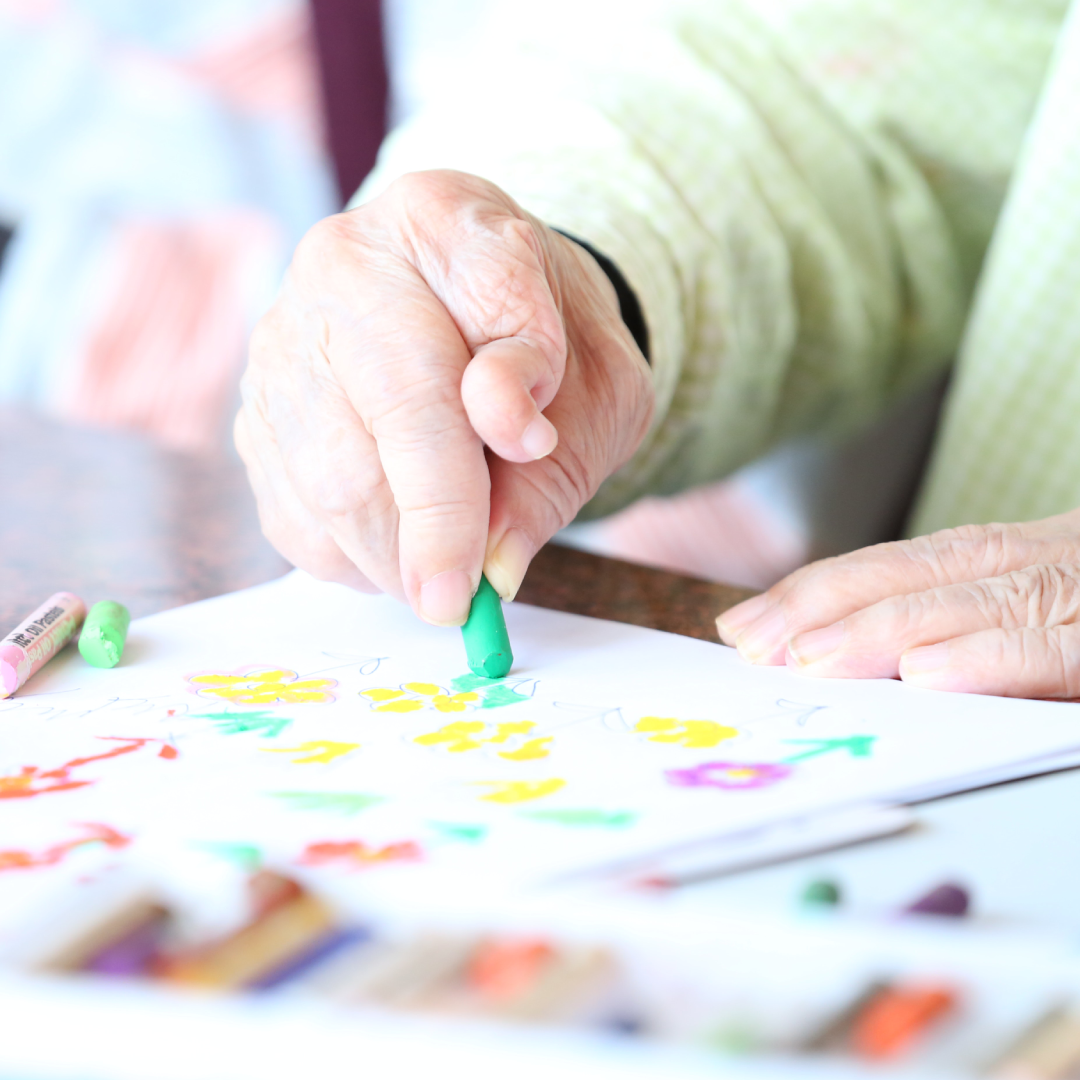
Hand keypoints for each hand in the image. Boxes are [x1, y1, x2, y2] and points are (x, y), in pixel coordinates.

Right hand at [235, 170, 652, 625]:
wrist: (486, 318)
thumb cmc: (550, 349)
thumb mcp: (599, 386)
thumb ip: (559, 458)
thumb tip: (494, 557)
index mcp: (443, 218)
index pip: (469, 317)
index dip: (486, 420)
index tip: (507, 503)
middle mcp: (342, 265)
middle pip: (379, 413)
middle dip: (430, 524)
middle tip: (462, 600)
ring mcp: (283, 339)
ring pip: (327, 479)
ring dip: (394, 554)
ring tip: (446, 568)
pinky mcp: (258, 411)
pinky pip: (294, 513)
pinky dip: (352, 557)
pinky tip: (398, 545)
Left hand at [716, 510, 1079, 698]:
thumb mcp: (1038, 611)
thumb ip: (964, 622)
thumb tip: (863, 661)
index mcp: (1015, 558)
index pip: (900, 565)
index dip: (818, 591)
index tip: (746, 624)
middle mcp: (1040, 563)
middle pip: (916, 574)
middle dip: (821, 605)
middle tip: (750, 642)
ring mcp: (1078, 595)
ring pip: (970, 601)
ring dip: (880, 628)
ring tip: (809, 656)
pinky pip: (1049, 647)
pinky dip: (985, 657)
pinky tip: (922, 673)